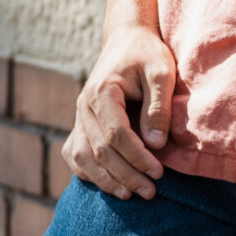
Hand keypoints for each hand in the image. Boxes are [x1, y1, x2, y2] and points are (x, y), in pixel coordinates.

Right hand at [62, 23, 175, 200]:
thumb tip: (155, 144)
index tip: (159, 173)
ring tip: (129, 196)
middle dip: (125, 175)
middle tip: (150, 192)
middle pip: (99, 151)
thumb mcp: (161, 72)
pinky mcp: (81, 123)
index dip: (137, 157)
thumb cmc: (147, 54)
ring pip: (82, 157)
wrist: (127, 40)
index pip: (116, 134)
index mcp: (102, 91)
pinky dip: (86, 172)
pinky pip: (74, 153)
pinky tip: (107, 185)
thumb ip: (159, 107)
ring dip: (105, 180)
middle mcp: (84, 106)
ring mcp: (79, 116)